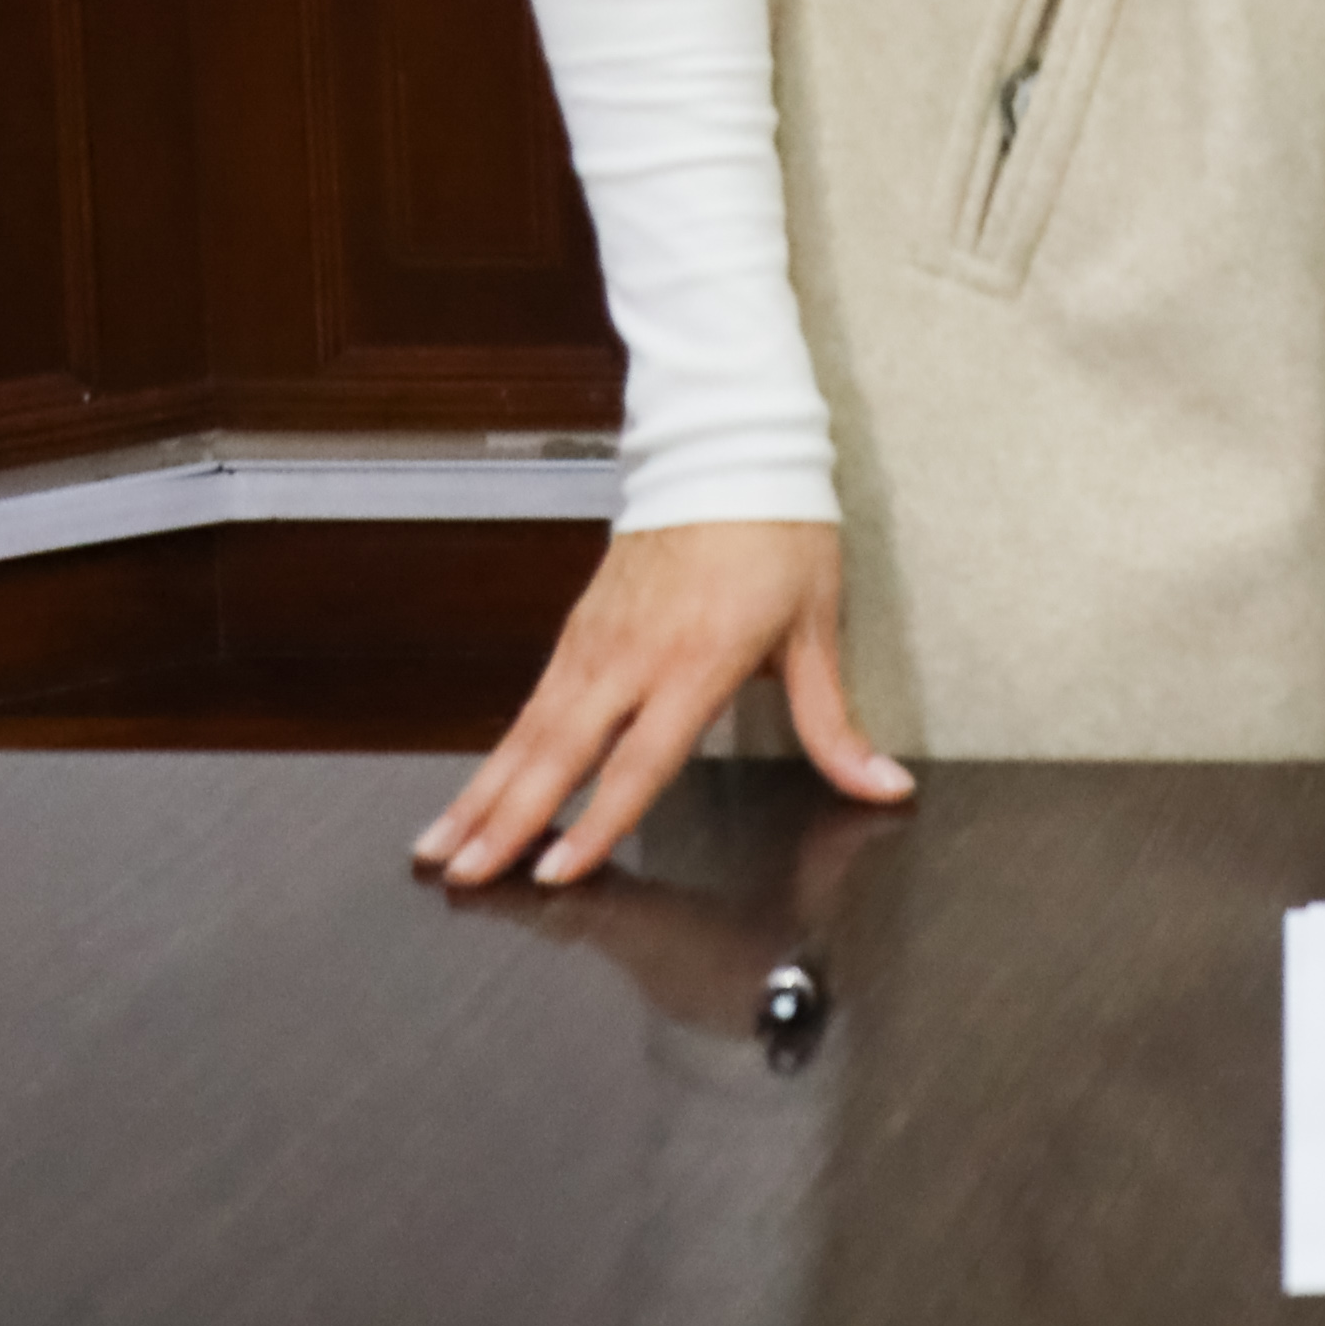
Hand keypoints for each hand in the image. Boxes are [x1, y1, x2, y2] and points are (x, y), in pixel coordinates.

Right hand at [415, 520, 911, 892]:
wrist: (728, 446)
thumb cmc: (779, 532)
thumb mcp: (818, 628)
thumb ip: (835, 723)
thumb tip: (884, 785)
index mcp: (698, 660)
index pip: (641, 760)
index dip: (598, 820)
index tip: (559, 871)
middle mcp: (635, 655)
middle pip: (560, 753)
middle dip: (508, 822)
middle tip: (466, 878)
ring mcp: (597, 640)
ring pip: (529, 732)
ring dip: (482, 794)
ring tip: (440, 850)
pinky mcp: (580, 627)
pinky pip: (530, 703)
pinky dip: (496, 754)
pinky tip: (474, 791)